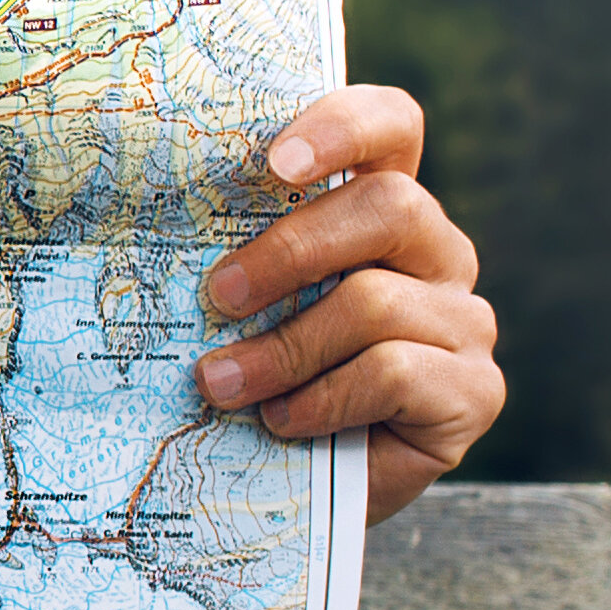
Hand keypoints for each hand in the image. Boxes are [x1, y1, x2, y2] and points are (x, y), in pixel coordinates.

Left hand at [192, 85, 501, 521]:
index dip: (344, 126)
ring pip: (376, 301)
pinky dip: (321, 398)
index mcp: (380, 209)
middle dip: (290, 250)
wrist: (304, 483)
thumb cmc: (260, 373)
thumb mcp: (241, 305)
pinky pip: (393, 372)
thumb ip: (227, 255)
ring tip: (220, 384)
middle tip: (218, 293)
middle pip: (390, 206)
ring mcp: (464, 320)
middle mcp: (437, 252)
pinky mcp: (474, 390)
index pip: (393, 127)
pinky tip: (281, 420)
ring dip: (282, 348)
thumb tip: (137, 220)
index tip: (276, 161)